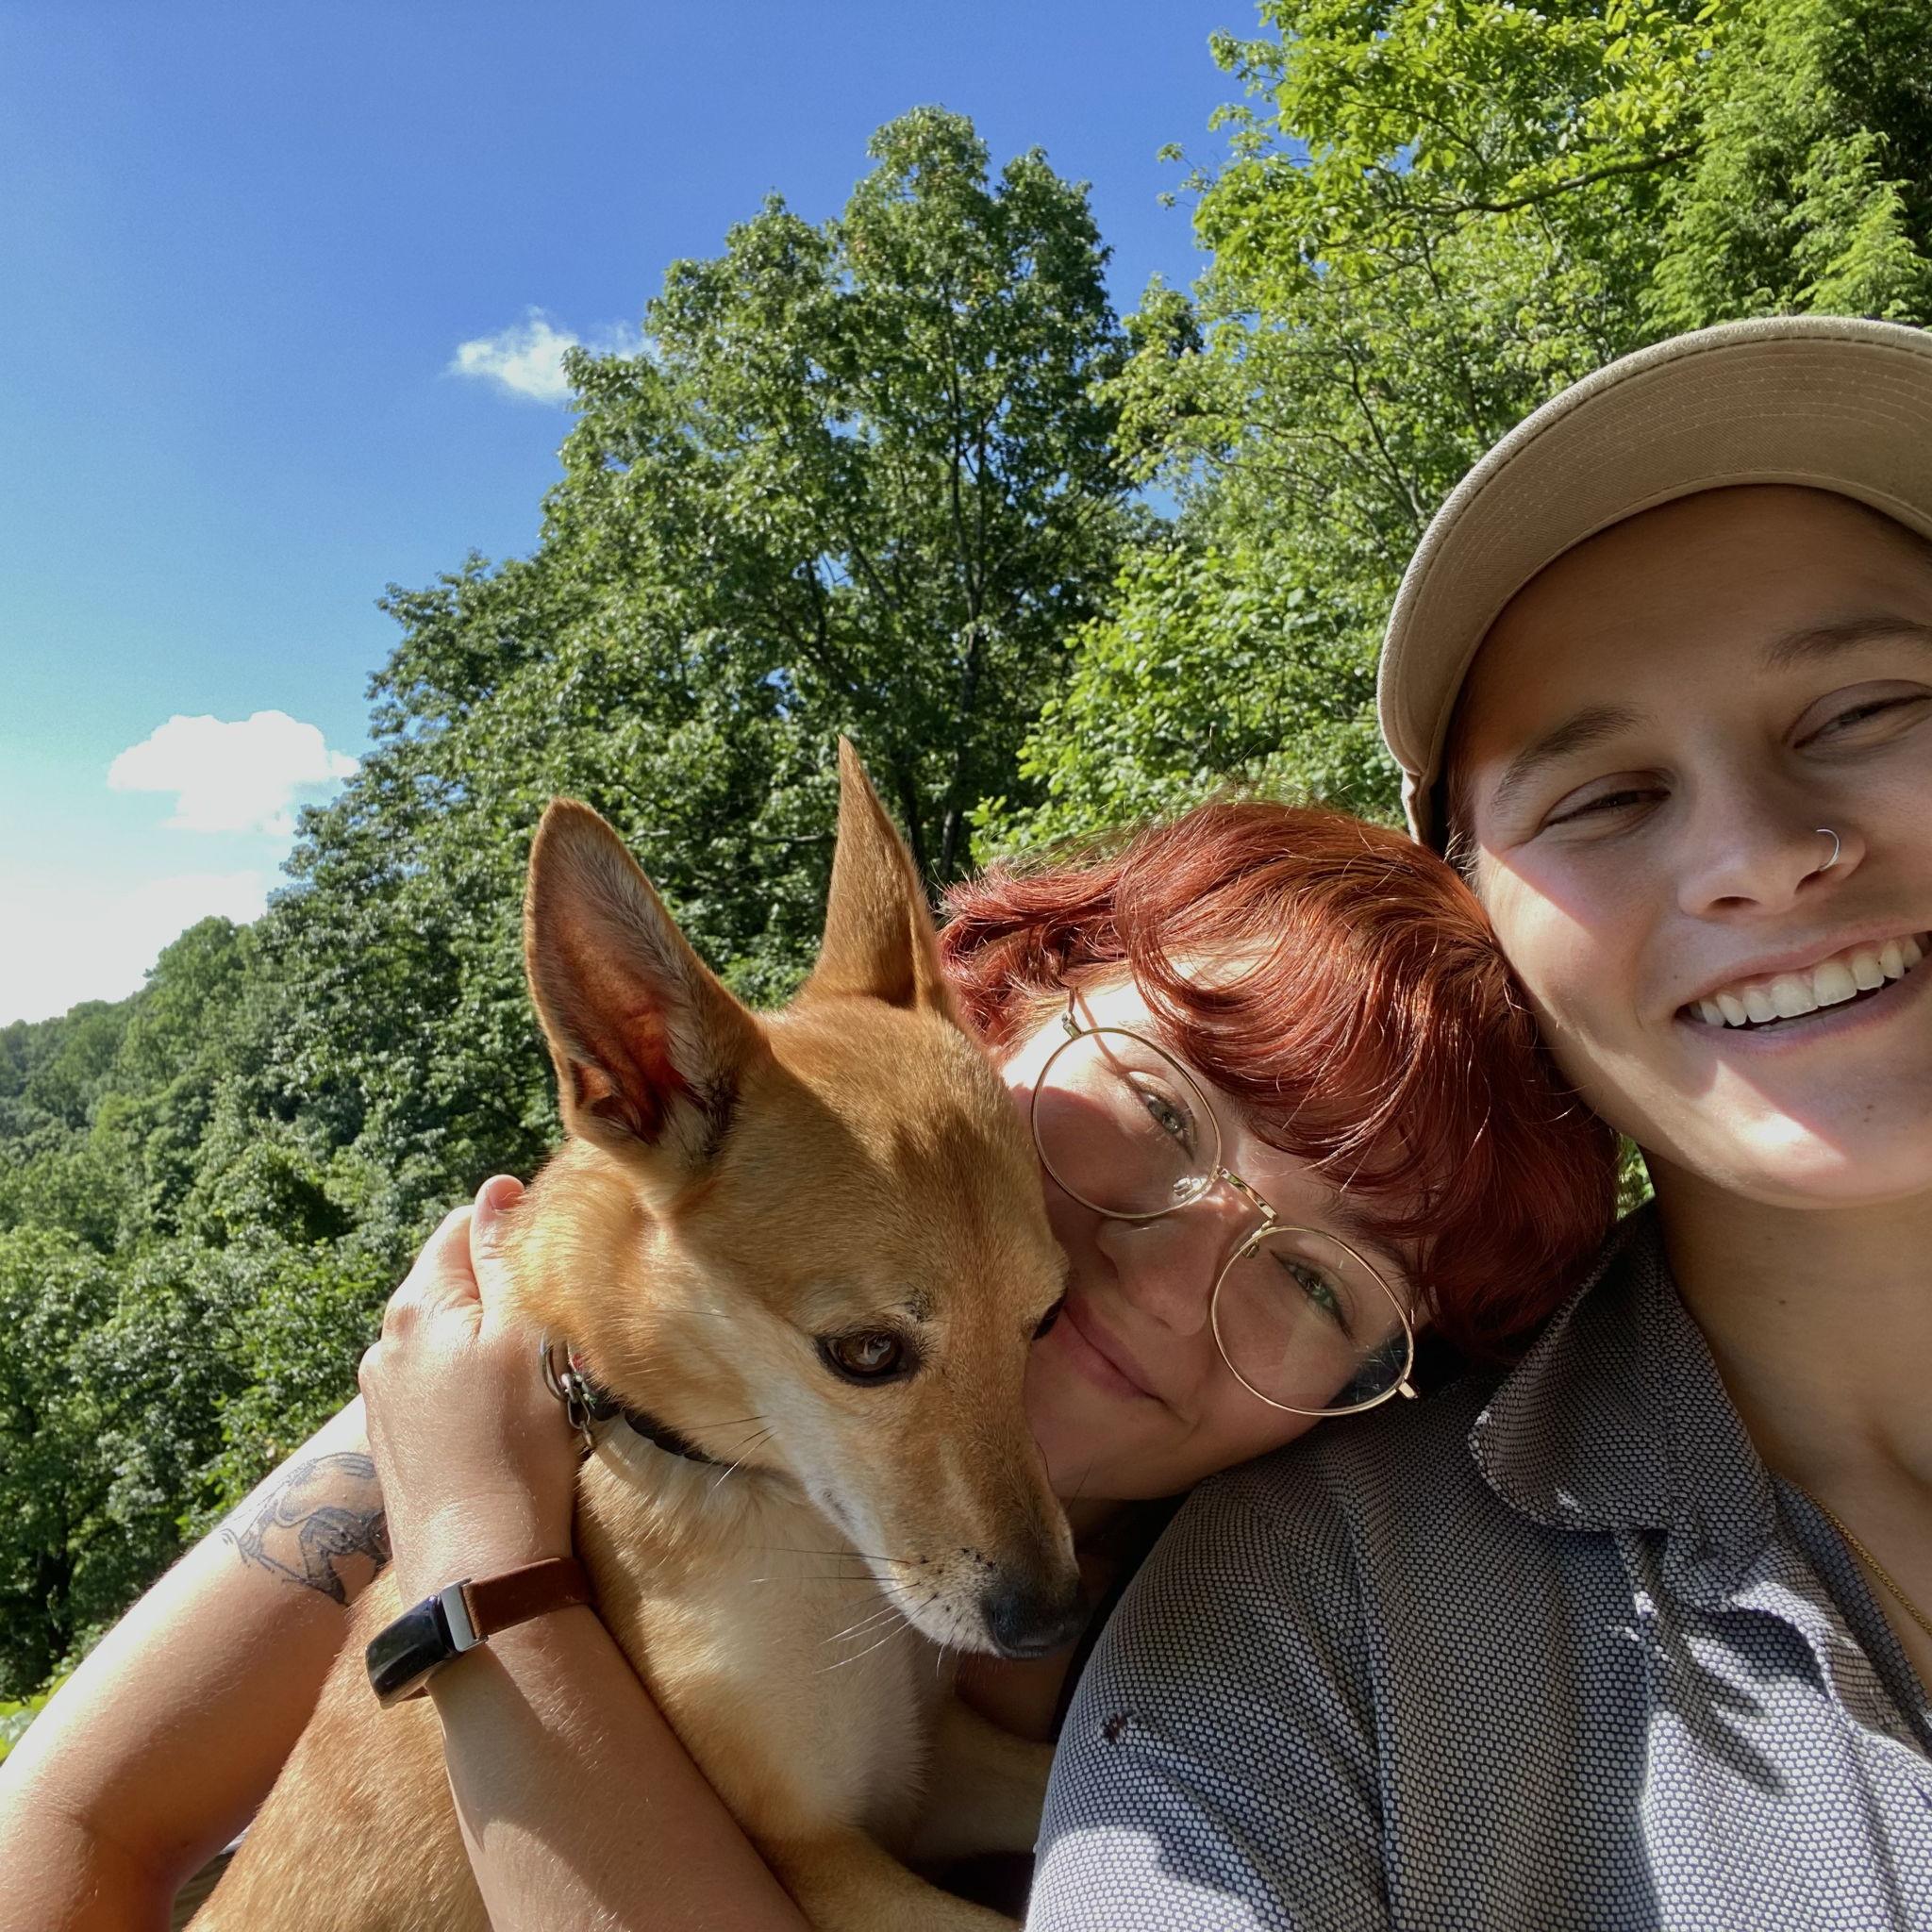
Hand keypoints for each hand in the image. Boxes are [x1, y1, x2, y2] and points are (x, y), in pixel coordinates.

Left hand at [359, 1176, 578, 1604]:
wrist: (478, 1566)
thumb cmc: (514, 1445)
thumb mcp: (524, 1336)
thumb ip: (506, 1257)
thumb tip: (496, 1189)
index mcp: (417, 1306)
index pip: (465, 1226)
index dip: (517, 1234)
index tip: (560, 1269)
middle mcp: (385, 1343)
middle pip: (452, 1281)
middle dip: (501, 1289)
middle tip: (555, 1325)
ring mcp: (382, 1395)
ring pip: (447, 1334)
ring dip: (486, 1337)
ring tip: (534, 1373)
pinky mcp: (393, 1439)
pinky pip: (437, 1380)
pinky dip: (471, 1380)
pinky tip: (503, 1414)